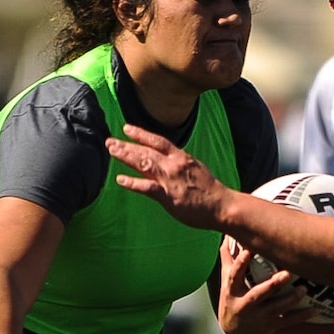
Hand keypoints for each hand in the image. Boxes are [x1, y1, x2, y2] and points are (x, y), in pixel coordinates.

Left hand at [108, 124, 227, 227]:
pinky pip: (146, 187)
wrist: (223, 205)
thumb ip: (180, 165)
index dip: (141, 134)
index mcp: (182, 157)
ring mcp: (170, 179)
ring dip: (126, 156)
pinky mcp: (168, 195)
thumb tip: (167, 163)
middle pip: (146, 151)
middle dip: (126, 145)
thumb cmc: (210, 191)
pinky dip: (132, 183)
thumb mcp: (196, 169)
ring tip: (111, 151)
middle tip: (109, 141)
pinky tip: (120, 180)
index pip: (158, 141)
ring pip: (144, 163)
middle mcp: (174, 164)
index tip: (126, 128)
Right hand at [217, 239, 323, 333]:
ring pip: (276, 308)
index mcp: (232, 290)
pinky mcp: (270, 326)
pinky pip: (288, 321)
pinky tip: (316, 309)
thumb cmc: (232, 298)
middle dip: (272, 284)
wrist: (234, 332)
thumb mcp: (226, 281)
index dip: (241, 262)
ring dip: (291, 299)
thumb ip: (229, 259)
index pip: (235, 274)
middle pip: (259, 294)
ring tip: (304, 289)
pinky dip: (302, 316)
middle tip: (288, 273)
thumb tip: (227, 235)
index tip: (250, 249)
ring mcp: (258, 317)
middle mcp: (244, 304)